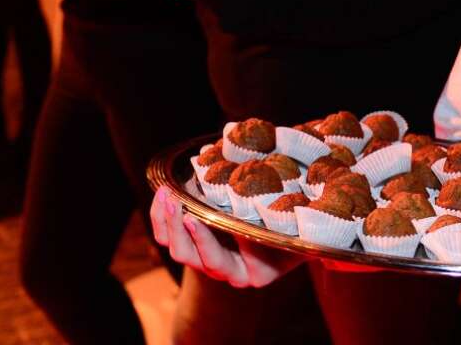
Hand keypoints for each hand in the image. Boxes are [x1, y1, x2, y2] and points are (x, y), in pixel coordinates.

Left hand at [150, 186, 298, 287]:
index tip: (197, 217)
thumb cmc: (299, 224)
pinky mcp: (196, 244)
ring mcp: (210, 259)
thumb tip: (266, 187)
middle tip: (176, 201)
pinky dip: (162, 217)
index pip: (221, 264)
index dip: (206, 242)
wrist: (294, 226)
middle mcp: (229, 272)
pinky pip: (168, 238)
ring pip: (177, 251)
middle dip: (180, 230)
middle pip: (193, 259)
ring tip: (166, 193)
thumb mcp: (294, 222)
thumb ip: (281, 215)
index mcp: (253, 273)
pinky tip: (163, 194)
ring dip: (167, 222)